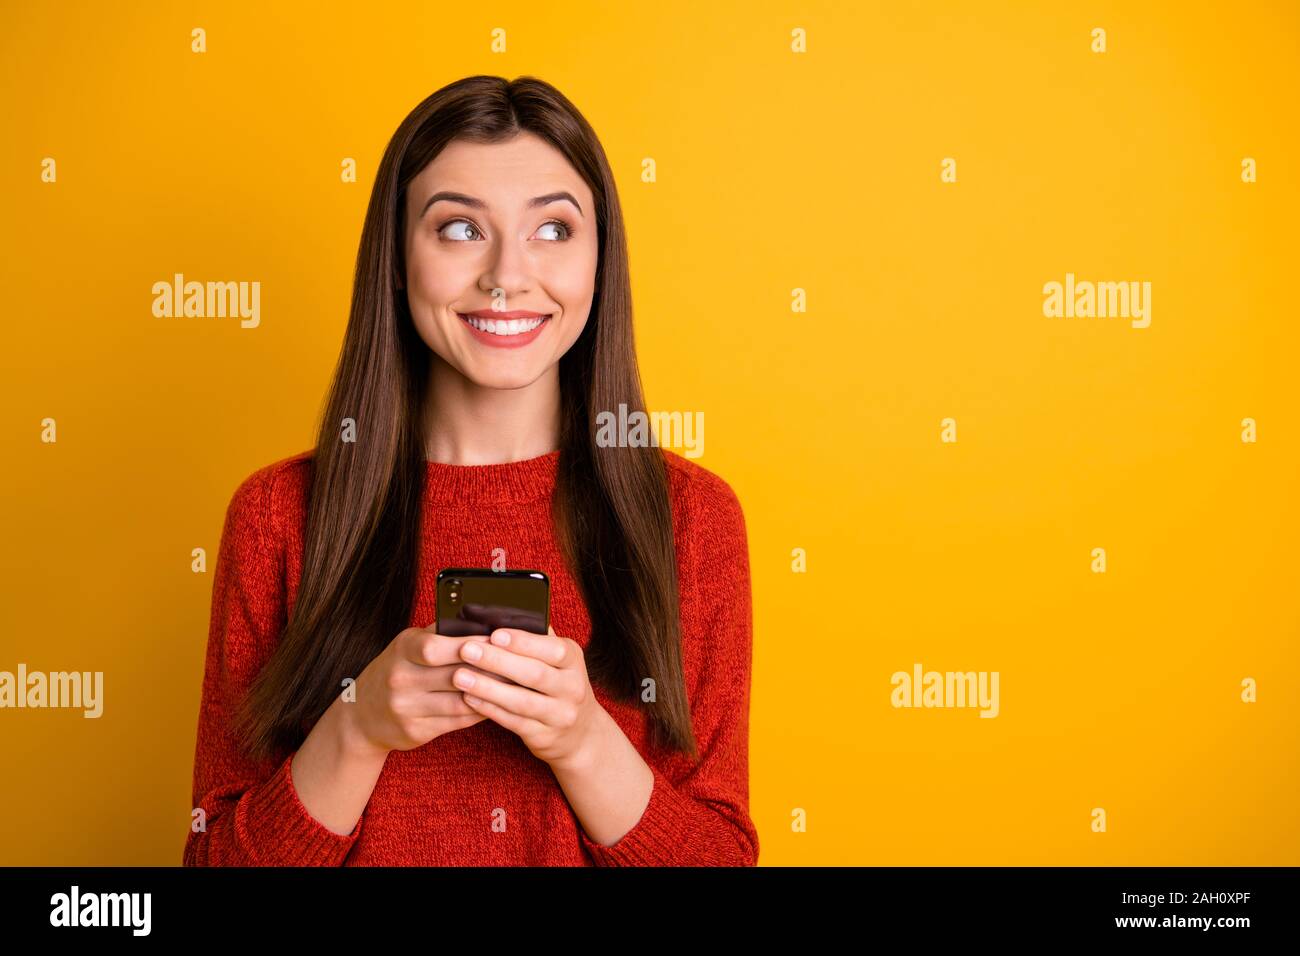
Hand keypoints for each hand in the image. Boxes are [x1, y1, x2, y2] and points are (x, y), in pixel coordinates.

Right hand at [340, 625, 499, 756]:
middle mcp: (401, 679)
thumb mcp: (409, 645)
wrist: (361, 716)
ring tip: (515, 685)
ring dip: (491, 693)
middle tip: (519, 664)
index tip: (500, 641)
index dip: (472, 644)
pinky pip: (457, 721)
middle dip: (489, 669)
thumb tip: (483, 619)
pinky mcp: (416, 731)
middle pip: (454, 674)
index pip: (437, 646)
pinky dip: (480, 711)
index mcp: (402, 650)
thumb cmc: (397, 670)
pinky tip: (497, 703)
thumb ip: (440, 633)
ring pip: (460, 701)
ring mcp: (406, 708)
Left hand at [453, 626, 604, 768]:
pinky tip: (468, 698)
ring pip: (521, 701)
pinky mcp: (544, 736)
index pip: (552, 648)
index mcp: (574, 659)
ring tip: (459, 676)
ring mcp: (560, 714)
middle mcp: (572, 687)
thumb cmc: (557, 682)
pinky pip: (513, 722)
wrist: (580, 731)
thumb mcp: (557, 659)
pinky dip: (489, 709)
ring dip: (487, 688)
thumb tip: (498, 614)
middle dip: (497, 661)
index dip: (523, 641)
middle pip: (534, 674)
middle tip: (466, 650)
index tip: (494, 633)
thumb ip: (535, 639)